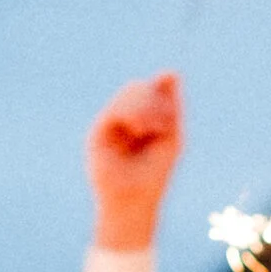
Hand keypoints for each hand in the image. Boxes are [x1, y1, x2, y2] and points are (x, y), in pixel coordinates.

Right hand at [86, 72, 183, 245]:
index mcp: (145, 118)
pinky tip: (139, 129)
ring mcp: (112, 124)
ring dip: (144, 106)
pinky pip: (115, 109)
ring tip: (149, 129)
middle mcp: (126, 118)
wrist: (134, 201)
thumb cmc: (156, 174)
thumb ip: (171, 105)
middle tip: (161, 126)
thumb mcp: (171, 136)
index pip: (153, 89)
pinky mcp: (99, 131)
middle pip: (139, 88)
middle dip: (154, 101)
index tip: (170, 109)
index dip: (162, 89)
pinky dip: (131, 113)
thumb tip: (171, 70)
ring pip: (127, 93)